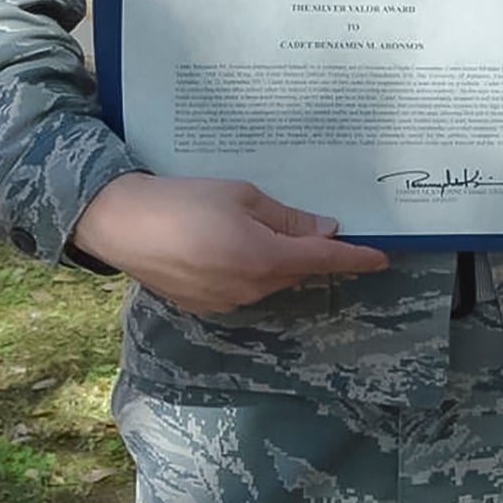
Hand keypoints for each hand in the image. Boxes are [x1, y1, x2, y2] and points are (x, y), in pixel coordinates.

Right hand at [69, 172, 388, 312]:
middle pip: (295, 270)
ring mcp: (226, 302)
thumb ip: (287, 219)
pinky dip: (248, 268)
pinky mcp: (205, 306)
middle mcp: (250, 288)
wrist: (121, 223)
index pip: (323, 261)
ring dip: (274, 259)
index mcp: (264, 259)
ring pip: (269, 280)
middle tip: (298, 220)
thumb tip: (324, 232)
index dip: (355, 259)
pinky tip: (226, 244)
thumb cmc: (185, 200)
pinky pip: (243, 287)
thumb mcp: (242, 197)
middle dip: (304, 249)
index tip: (381, 258)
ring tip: (250, 226)